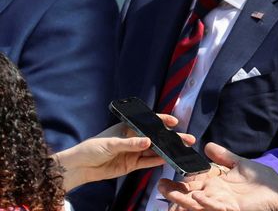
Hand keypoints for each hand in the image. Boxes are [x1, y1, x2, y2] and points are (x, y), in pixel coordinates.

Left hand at [55, 114, 193, 190]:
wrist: (80, 167)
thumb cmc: (91, 148)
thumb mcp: (110, 143)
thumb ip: (130, 143)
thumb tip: (148, 141)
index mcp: (127, 128)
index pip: (148, 122)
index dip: (162, 121)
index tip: (174, 122)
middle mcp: (133, 139)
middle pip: (155, 137)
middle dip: (170, 138)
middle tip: (186, 139)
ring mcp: (133, 152)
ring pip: (154, 150)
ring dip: (166, 150)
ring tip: (181, 150)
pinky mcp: (131, 164)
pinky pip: (147, 162)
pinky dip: (157, 161)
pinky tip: (168, 159)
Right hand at [159, 142, 277, 210]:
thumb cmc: (262, 180)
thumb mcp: (240, 164)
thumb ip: (224, 156)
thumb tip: (207, 146)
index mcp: (216, 186)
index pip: (192, 185)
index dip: (179, 183)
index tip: (164, 179)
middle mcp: (216, 196)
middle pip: (191, 196)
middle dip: (175, 194)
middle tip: (160, 188)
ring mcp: (224, 204)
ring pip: (199, 204)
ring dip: (184, 201)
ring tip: (170, 194)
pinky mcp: (234, 209)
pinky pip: (217, 207)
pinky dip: (207, 202)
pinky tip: (198, 197)